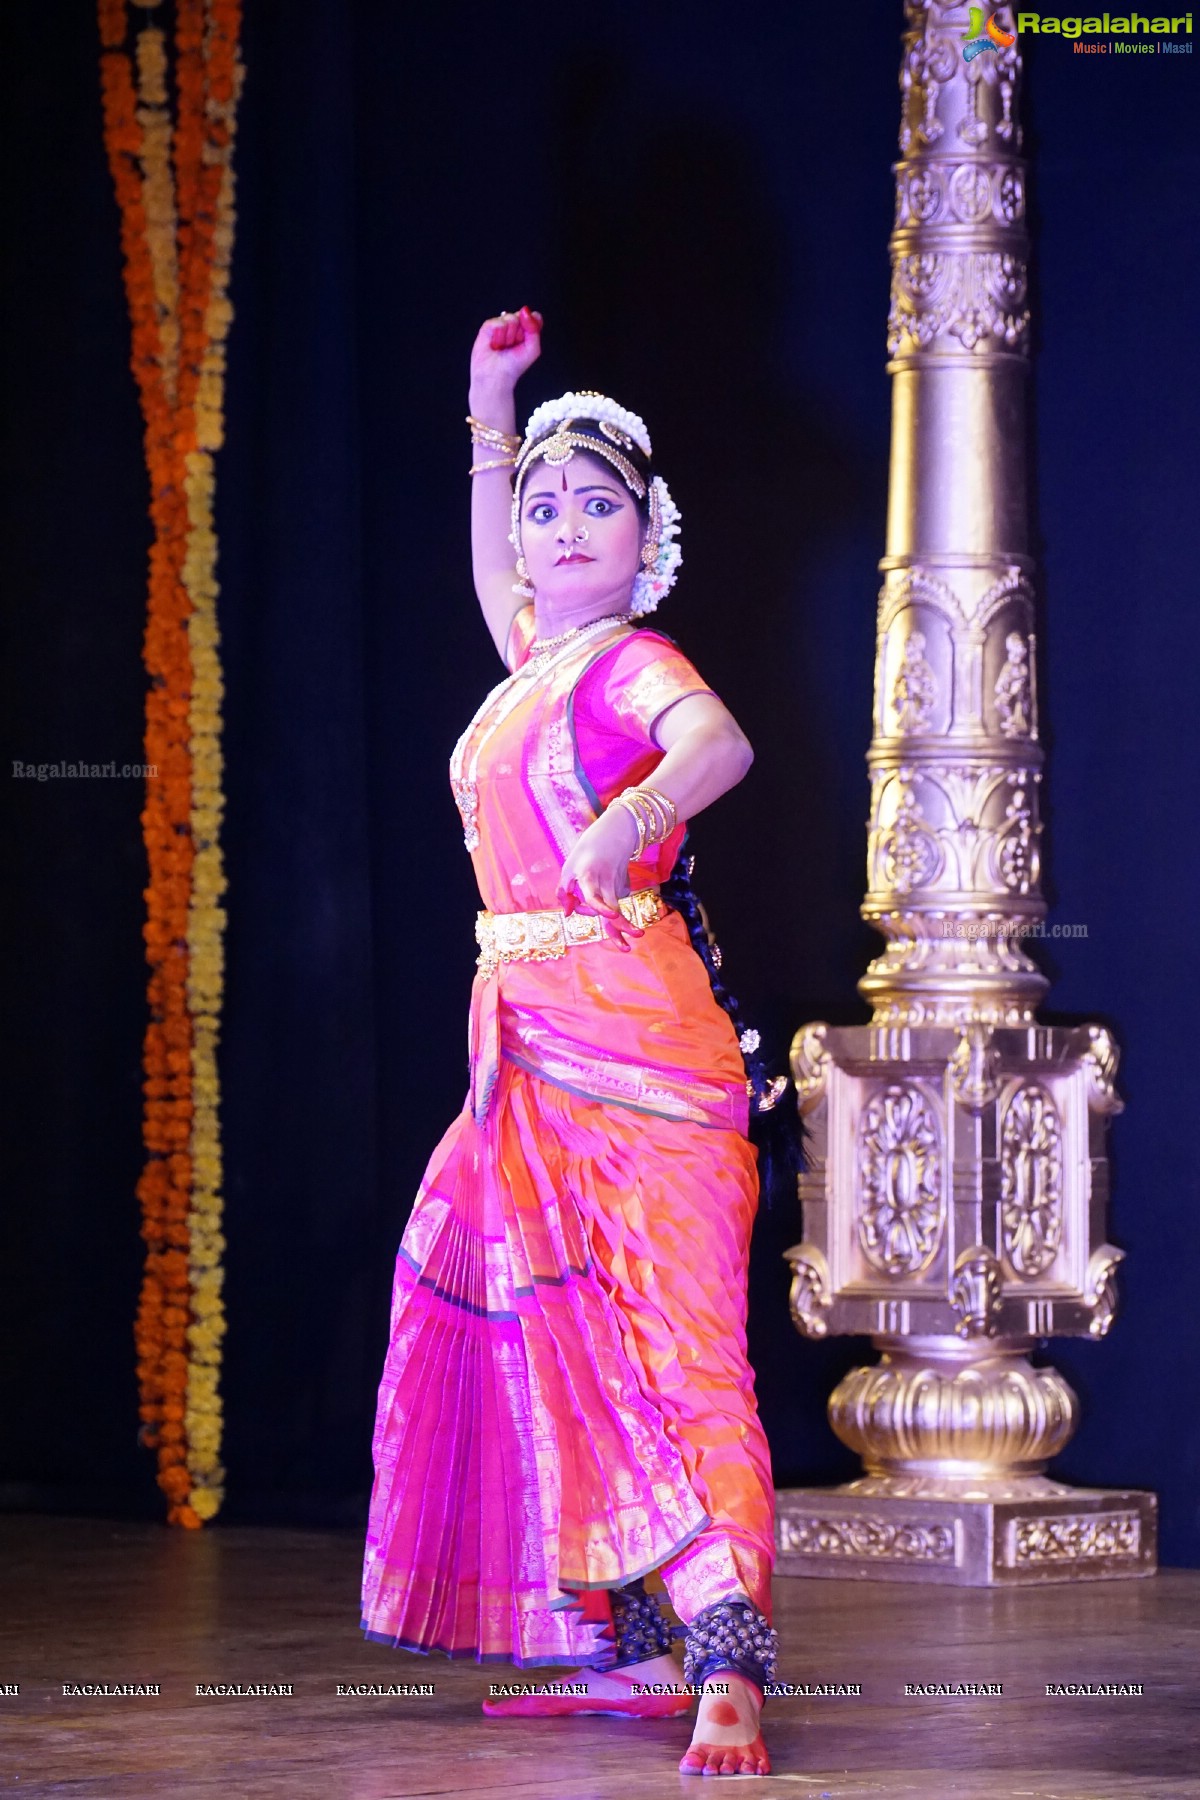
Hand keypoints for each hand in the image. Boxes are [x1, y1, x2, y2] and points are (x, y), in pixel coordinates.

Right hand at [469, 305, 542, 393]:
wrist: (496, 375)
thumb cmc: (513, 366)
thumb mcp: (533, 348)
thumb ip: (535, 328)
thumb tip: (525, 311)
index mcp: (525, 331)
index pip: (533, 316)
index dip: (531, 325)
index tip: (526, 339)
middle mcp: (513, 326)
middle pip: (521, 315)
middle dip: (519, 332)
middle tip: (513, 345)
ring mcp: (500, 325)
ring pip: (510, 318)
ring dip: (508, 336)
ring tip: (503, 346)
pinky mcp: (488, 326)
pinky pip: (498, 322)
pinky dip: (498, 335)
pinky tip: (495, 345)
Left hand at [556, 808, 644, 951]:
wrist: (616, 832)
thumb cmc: (586, 851)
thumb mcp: (568, 866)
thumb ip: (564, 892)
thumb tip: (569, 915)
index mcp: (588, 877)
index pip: (594, 896)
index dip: (601, 907)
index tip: (611, 917)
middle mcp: (605, 883)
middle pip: (614, 910)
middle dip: (624, 926)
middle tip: (631, 943)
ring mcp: (617, 885)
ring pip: (616, 910)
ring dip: (622, 927)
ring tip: (627, 944)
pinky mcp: (624, 886)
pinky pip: (613, 901)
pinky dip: (606, 903)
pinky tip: (605, 890)